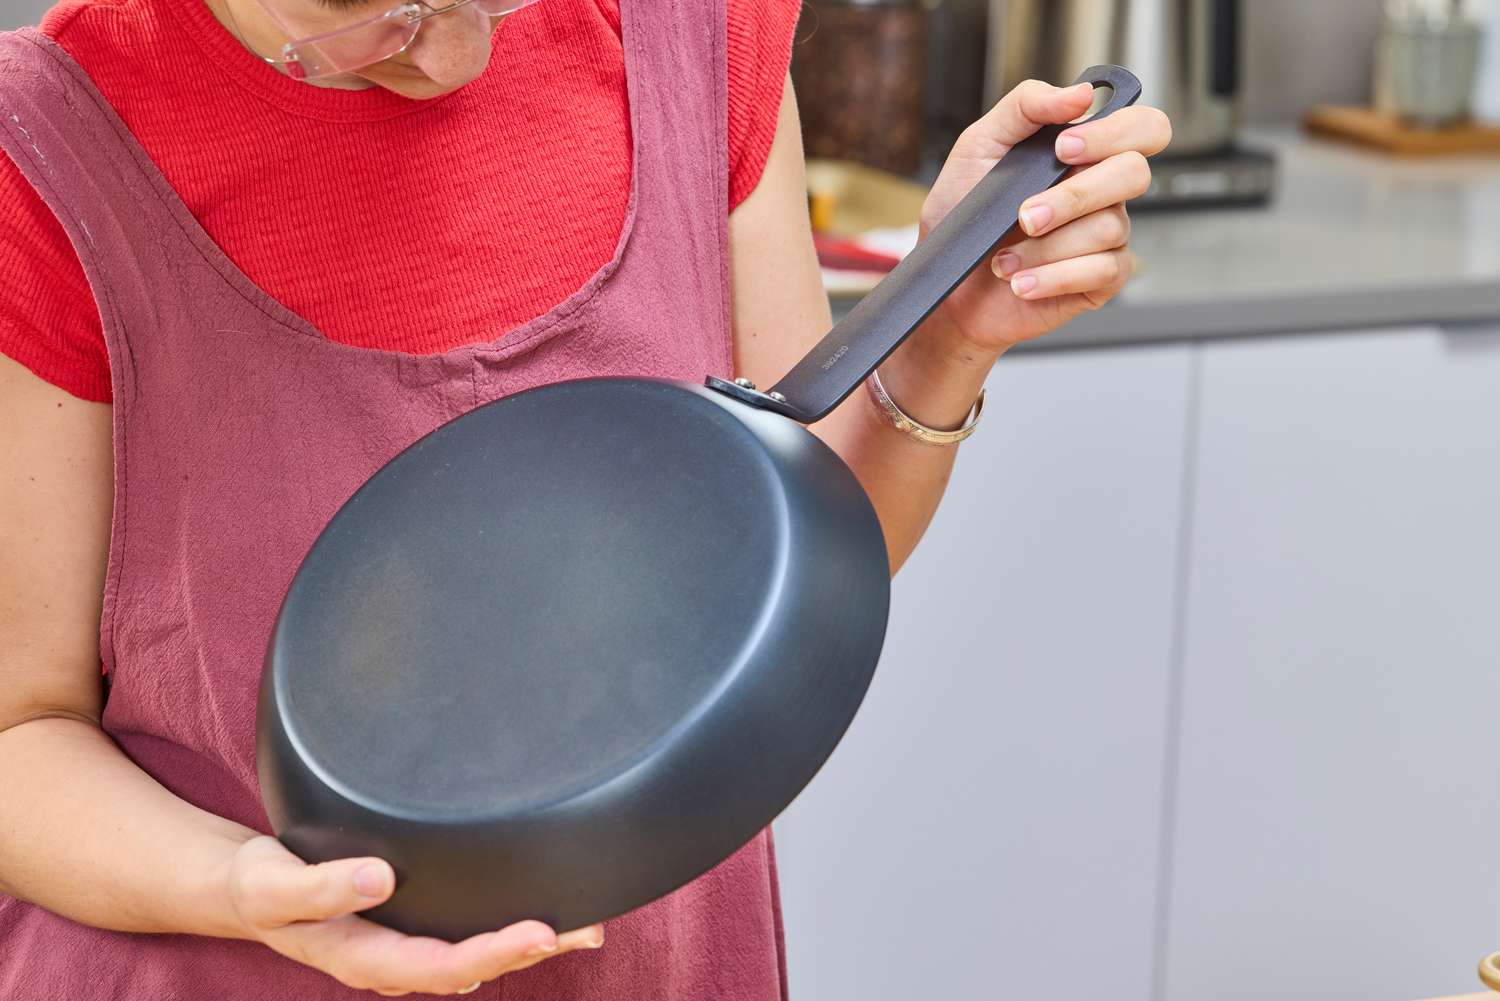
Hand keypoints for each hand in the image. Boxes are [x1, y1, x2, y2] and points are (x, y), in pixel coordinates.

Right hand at [223, 836, 602, 995]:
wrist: (249, 889)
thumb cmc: (263, 884)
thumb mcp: (274, 886)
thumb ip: (320, 887)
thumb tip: (379, 877)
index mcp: (364, 957)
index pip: (439, 966)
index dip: (493, 954)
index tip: (540, 934)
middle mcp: (395, 958)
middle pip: (473, 966)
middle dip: (531, 951)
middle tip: (589, 929)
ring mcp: (409, 943)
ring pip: (479, 952)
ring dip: (533, 943)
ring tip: (590, 926)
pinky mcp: (417, 922)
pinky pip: (470, 930)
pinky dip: (511, 924)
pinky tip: (549, 912)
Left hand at [918, 79, 1171, 353]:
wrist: (948, 282)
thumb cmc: (963, 214)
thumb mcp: (979, 146)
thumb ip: (1026, 106)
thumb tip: (1080, 93)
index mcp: (1085, 153)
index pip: (1141, 128)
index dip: (1116, 133)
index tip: (1064, 148)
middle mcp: (1103, 191)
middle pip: (1134, 174)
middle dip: (1074, 196)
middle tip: (1025, 216)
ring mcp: (1106, 236)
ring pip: (1108, 227)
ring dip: (1045, 247)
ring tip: (1003, 260)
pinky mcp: (1100, 280)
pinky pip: (1100, 271)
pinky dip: (1053, 277)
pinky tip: (1021, 281)